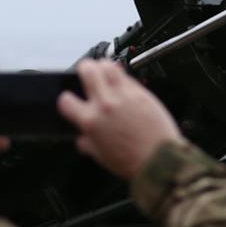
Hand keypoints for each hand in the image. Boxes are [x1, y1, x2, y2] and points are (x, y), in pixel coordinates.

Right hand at [58, 59, 181, 179]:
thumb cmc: (132, 160)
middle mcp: (105, 103)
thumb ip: (87, 143)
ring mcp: (124, 95)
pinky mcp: (141, 92)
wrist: (159, 158)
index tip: (71, 100)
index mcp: (90, 121)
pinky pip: (128, 76)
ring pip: (109, 65)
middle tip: (87, 71)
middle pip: (88, 70)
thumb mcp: (100, 156)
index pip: (66, 99)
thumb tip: (82, 138)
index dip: (66, 99)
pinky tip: (123, 83)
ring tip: (104, 70)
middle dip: (84, 68)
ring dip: (104, 66)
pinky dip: (123, 77)